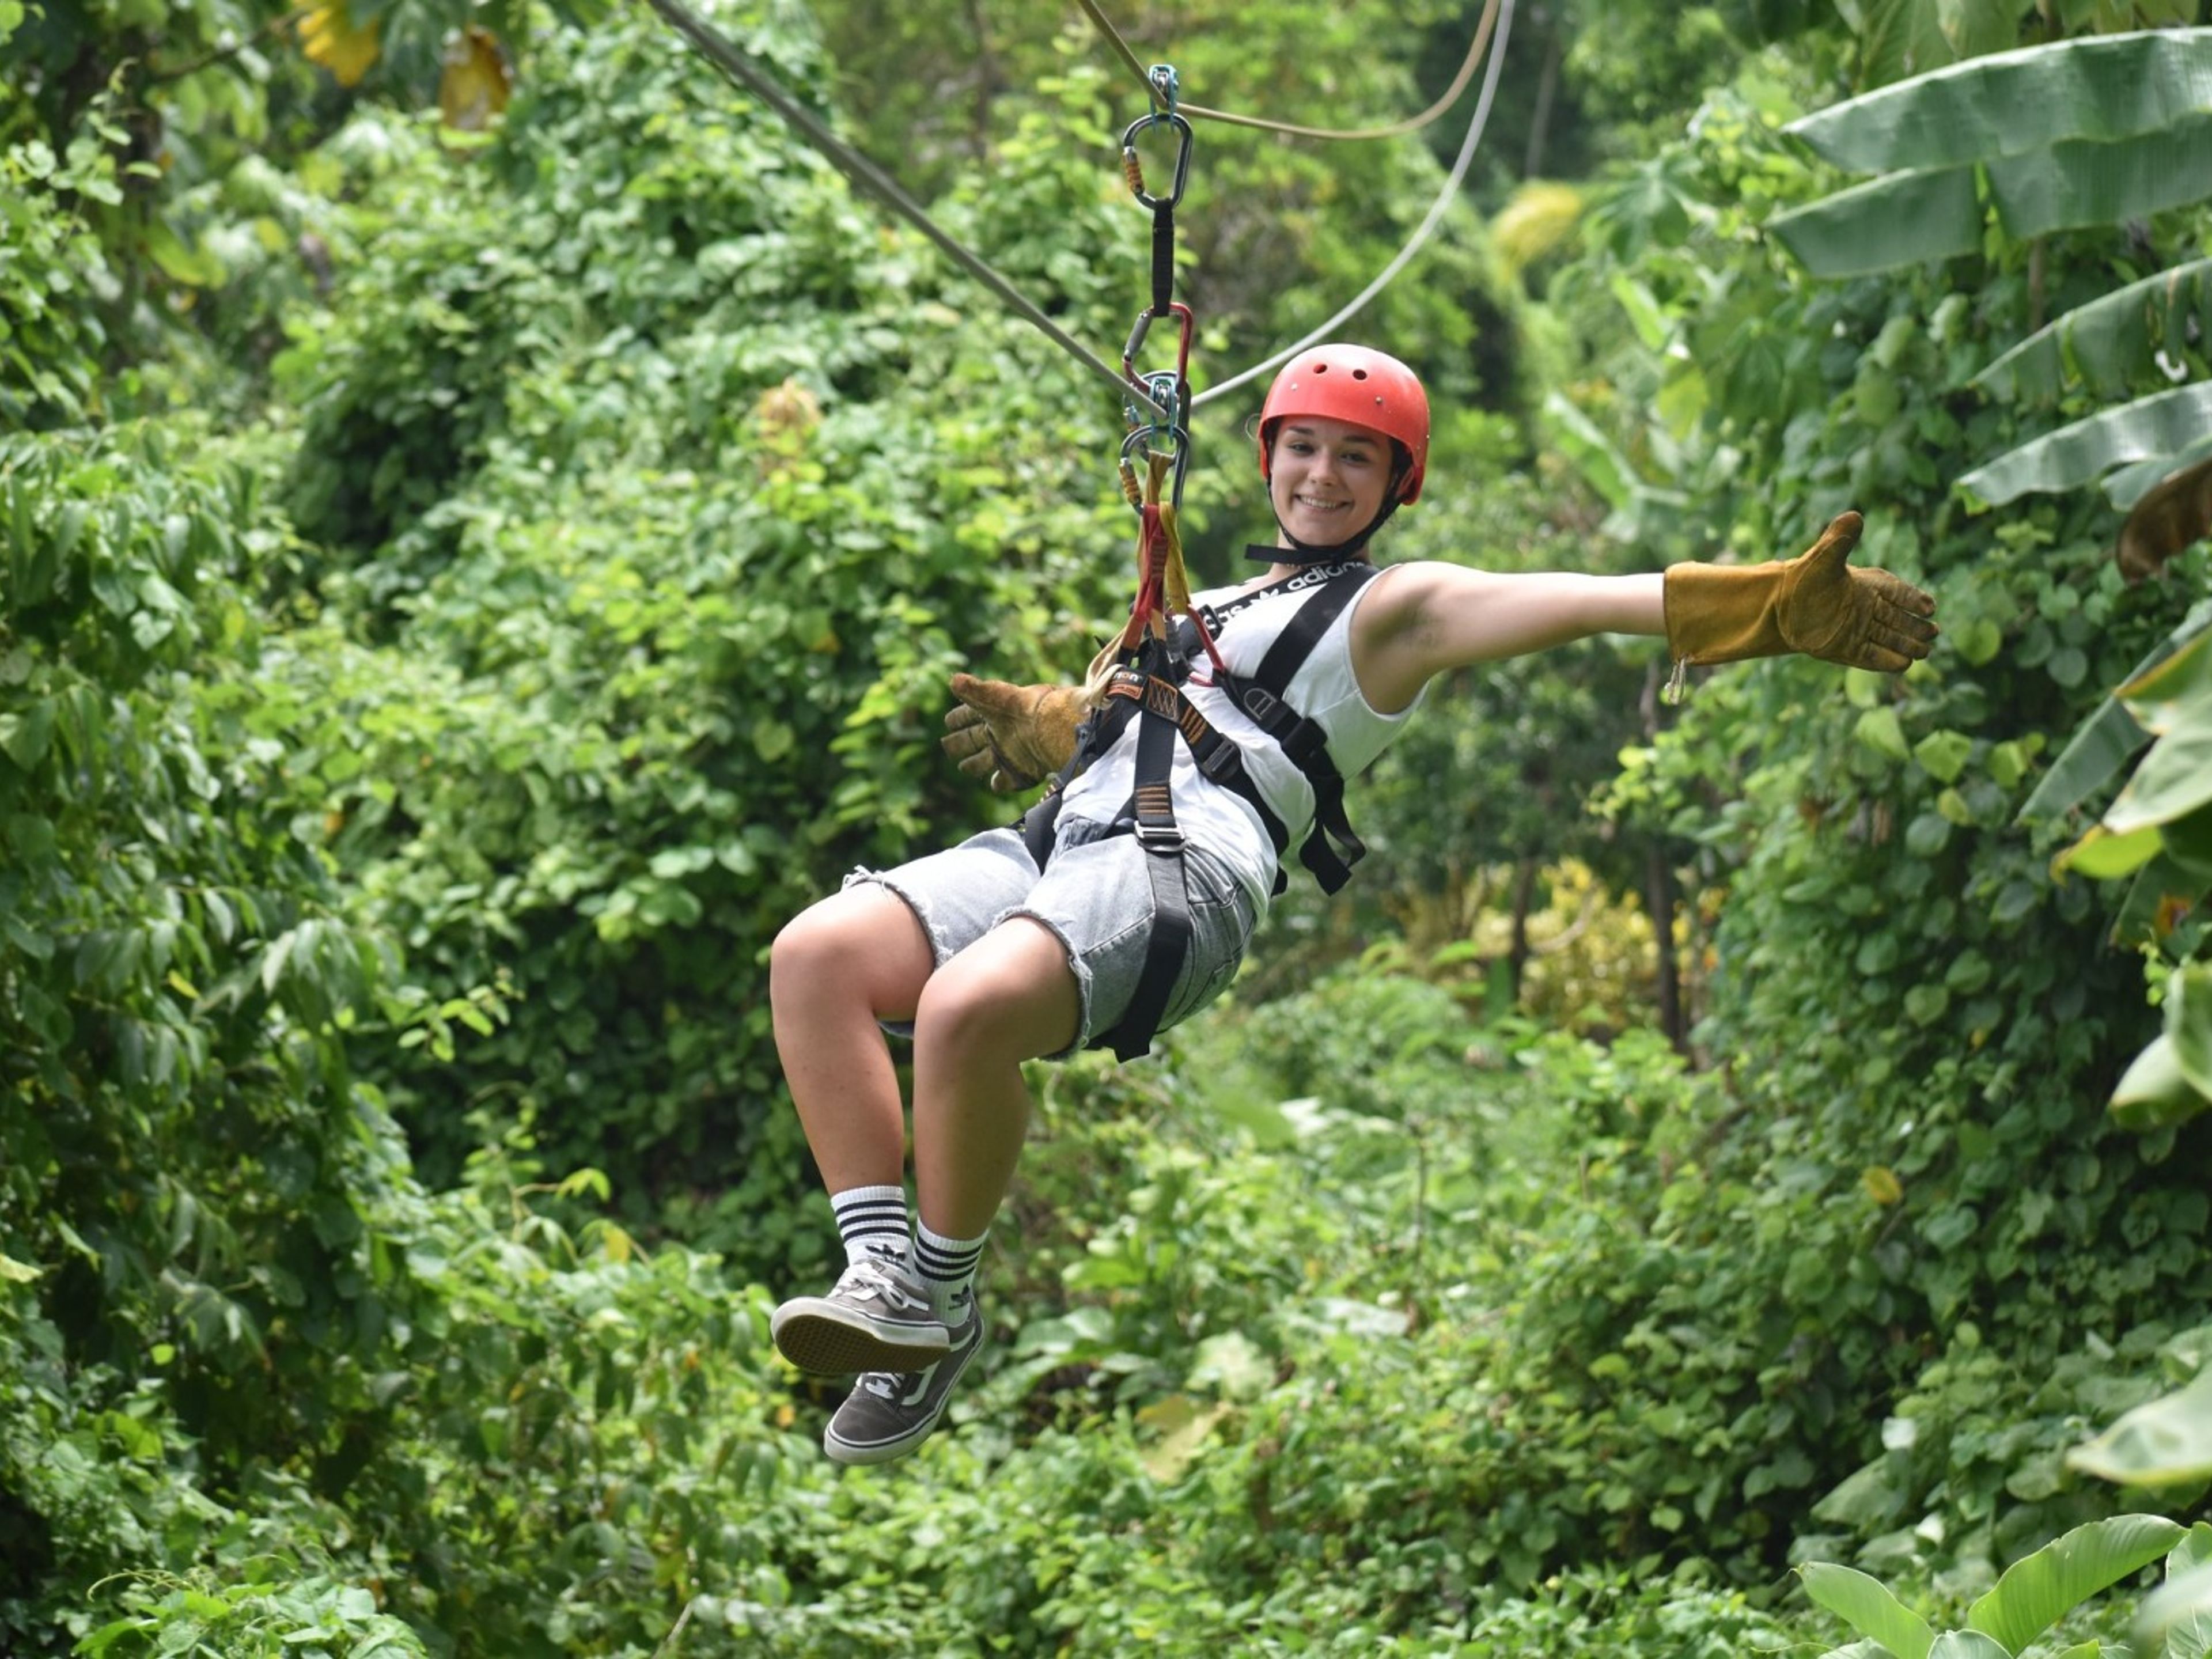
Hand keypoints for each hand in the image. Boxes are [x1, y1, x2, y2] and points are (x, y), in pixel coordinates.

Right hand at [940, 675, 1085, 791]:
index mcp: (991, 712)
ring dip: (973, 765)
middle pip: (972, 740)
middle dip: (959, 743)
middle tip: (947, 745)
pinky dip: (999, 783)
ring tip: (963, 766)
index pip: (968, 715)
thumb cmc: (1021, 707)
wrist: (1051, 728)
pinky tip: (994, 783)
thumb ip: (972, 690)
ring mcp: (1009, 753)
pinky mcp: (1020, 771)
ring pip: (984, 762)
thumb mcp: (993, 695)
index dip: (957, 718)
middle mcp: (999, 733)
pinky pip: (1006, 780)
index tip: (948, 721)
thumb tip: (953, 680)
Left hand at [1775, 512, 1938, 671]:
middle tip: (1932, 633)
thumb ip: (1839, 540)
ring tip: (1924, 652)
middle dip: (1915, 626)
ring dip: (1905, 645)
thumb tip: (1854, 516)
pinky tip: (1902, 665)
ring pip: (1888, 638)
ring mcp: (1858, 629)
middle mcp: (1868, 608)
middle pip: (1898, 618)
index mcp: (1868, 585)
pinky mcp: (1846, 648)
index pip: (1897, 592)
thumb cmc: (1804, 578)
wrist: (1779, 605)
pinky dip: (1884, 660)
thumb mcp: (1822, 557)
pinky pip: (1869, 655)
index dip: (1913, 599)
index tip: (1929, 607)